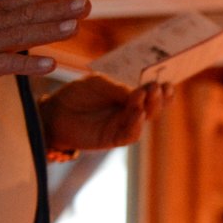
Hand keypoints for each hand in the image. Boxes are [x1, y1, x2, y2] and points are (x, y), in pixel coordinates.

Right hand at [0, 0, 89, 100]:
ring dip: (48, 31)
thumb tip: (50, 15)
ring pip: (19, 36)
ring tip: (74, 27)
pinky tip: (51, 64)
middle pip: (27, 14)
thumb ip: (16, 23)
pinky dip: (29, 64)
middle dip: (57, 8)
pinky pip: (5, 65)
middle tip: (86, 3)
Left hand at [40, 75, 173, 151]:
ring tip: (146, 94)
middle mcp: (129, 113)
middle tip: (159, 87)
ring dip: (149, 108)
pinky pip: (130, 134)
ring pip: (144, 120)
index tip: (168, 84)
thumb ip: (118, 88)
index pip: (151, 95)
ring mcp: (122, 126)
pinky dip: (136, 124)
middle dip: (159, 98)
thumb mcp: (98, 84)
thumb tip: (138, 93)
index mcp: (129, 98)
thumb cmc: (77, 95)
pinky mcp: (113, 139)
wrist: (54, 112)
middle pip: (152, 108)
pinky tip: (138, 112)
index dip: (162, 91)